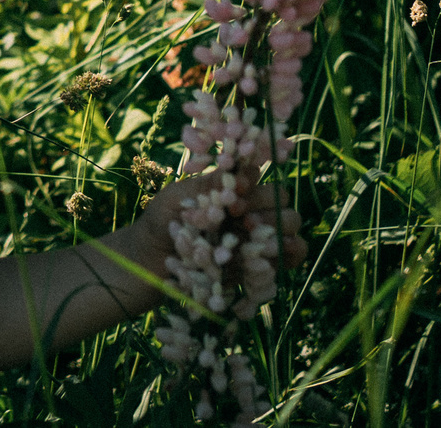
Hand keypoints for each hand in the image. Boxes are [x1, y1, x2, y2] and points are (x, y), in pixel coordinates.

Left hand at [128, 167, 305, 309]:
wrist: (148, 264)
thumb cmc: (160, 222)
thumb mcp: (178, 198)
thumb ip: (208, 186)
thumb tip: (242, 171)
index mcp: (234, 191)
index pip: (262, 177)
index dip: (255, 182)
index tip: (236, 189)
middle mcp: (250, 213)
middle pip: (283, 203)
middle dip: (268, 208)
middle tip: (242, 218)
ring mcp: (256, 241)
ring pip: (291, 231)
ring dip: (278, 233)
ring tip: (253, 239)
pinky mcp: (258, 269)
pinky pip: (287, 262)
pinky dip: (283, 258)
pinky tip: (264, 258)